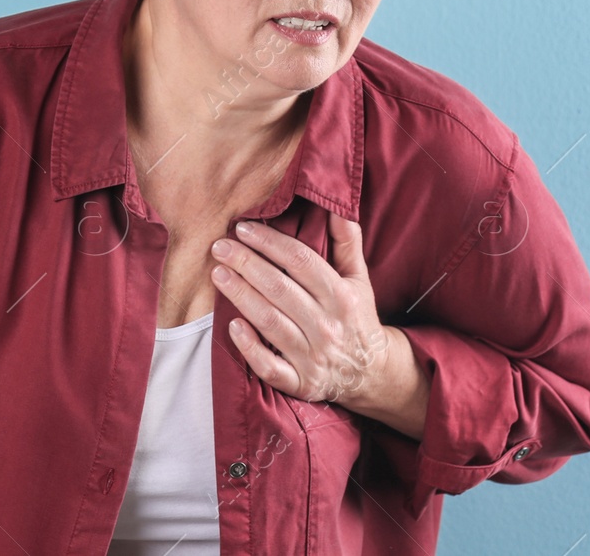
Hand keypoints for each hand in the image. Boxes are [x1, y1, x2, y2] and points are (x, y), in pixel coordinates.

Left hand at [210, 210, 428, 437]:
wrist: (371, 373)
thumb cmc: (357, 316)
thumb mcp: (359, 278)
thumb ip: (347, 242)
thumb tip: (337, 207)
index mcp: (341, 296)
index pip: (301, 262)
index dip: (270, 242)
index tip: (244, 228)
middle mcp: (327, 326)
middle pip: (280, 289)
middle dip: (246, 264)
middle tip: (219, 247)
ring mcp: (313, 356)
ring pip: (270, 322)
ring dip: (241, 296)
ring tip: (218, 274)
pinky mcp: (301, 382)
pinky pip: (270, 367)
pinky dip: (250, 348)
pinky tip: (232, 327)